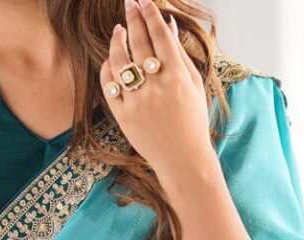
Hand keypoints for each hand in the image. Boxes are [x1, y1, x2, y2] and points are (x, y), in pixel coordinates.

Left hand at [101, 0, 213, 180]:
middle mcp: (156, 86)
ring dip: (118, 40)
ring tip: (119, 30)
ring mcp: (138, 101)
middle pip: (139, 42)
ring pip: (120, 61)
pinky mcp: (123, 116)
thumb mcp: (194, 86)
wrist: (182, 159)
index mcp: (177, 76)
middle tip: (129, 3)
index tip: (143, 0)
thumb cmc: (192, 122)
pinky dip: (109, 70)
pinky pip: (110, 86)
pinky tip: (112, 60)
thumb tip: (168, 24)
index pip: (160, 35)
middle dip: (133, 18)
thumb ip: (180, 54)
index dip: (150, 14)